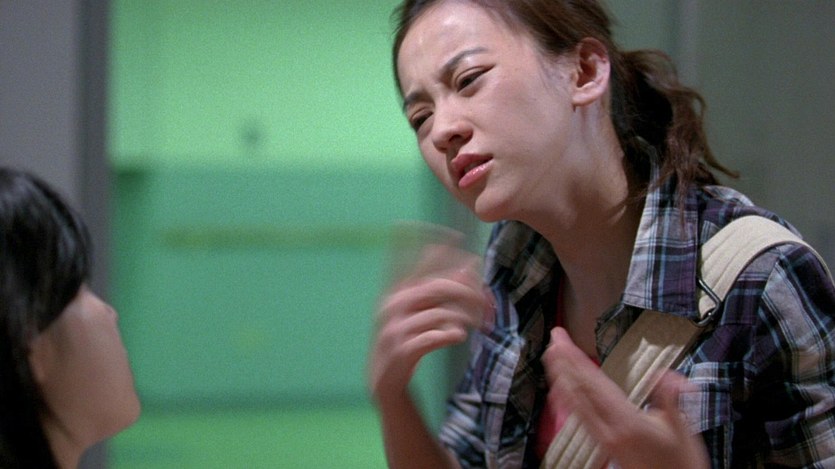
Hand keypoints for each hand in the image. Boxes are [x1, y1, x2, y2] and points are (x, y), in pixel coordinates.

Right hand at [368, 241, 492, 402]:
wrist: (384, 380)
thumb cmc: (407, 340)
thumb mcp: (419, 312)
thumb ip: (440, 290)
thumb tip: (470, 265)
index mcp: (396, 291)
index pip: (410, 258)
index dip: (433, 246)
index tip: (457, 235)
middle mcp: (392, 305)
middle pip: (438, 286)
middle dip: (468, 292)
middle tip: (487, 302)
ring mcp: (395, 328)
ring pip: (441, 312)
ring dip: (466, 317)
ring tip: (477, 324)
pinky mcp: (402, 350)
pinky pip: (434, 336)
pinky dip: (452, 334)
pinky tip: (460, 336)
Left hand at [542, 327, 708, 468]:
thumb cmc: (680, 462)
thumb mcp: (682, 427)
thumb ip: (671, 397)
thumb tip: (667, 374)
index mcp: (628, 422)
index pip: (594, 384)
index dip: (576, 360)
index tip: (564, 341)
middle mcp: (609, 430)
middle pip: (579, 390)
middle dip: (564, 363)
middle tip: (554, 339)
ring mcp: (602, 438)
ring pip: (575, 403)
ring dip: (561, 378)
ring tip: (551, 357)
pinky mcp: (602, 444)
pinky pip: (578, 416)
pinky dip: (567, 399)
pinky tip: (560, 390)